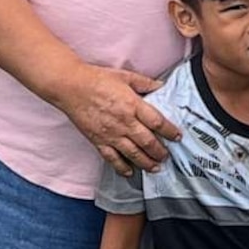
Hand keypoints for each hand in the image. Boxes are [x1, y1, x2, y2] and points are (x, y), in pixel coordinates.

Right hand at [58, 64, 177, 171]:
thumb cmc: (97, 79)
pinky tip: (129, 172)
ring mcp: (110, 134)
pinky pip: (112, 158)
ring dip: (146, 163)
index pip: (157, 122)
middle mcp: (124, 122)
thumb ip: (145, 83)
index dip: (170, 131)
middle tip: (167, 156)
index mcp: (133, 104)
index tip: (178, 136)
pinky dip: (122, 167)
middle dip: (160, 152)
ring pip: (133, 153)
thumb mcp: (125, 76)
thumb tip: (161, 86)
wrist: (70, 87)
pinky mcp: (98, 140)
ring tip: (155, 168)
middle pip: (147, 142)